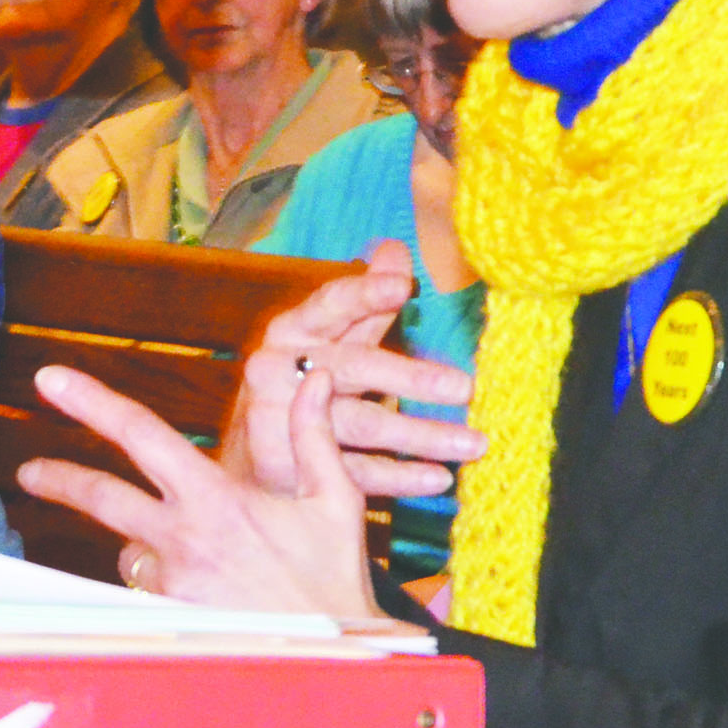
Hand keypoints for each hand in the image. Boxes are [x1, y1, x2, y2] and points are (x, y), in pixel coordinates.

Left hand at [18, 362, 382, 618]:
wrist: (331, 656)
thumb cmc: (333, 579)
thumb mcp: (333, 499)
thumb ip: (312, 434)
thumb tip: (310, 377)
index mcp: (216, 499)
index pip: (142, 435)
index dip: (93, 401)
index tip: (52, 379)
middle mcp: (182, 538)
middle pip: (101, 497)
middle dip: (57, 478)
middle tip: (28, 470)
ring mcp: (170, 583)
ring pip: (128, 550)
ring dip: (140, 544)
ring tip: (190, 555)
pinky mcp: (168, 618)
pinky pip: (147, 589)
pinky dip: (161, 580)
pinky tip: (201, 589)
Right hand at [224, 240, 484, 499]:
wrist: (253, 449)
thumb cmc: (301, 379)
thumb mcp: (327, 336)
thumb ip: (366, 300)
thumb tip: (396, 249)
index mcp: (292, 327)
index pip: (333, 303)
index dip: (366, 292)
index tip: (402, 286)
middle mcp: (278, 368)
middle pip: (354, 367)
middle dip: (412, 376)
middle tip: (466, 387)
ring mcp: (282, 420)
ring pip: (363, 423)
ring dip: (423, 436)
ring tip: (474, 443)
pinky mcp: (291, 466)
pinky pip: (355, 471)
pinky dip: (400, 477)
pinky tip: (438, 478)